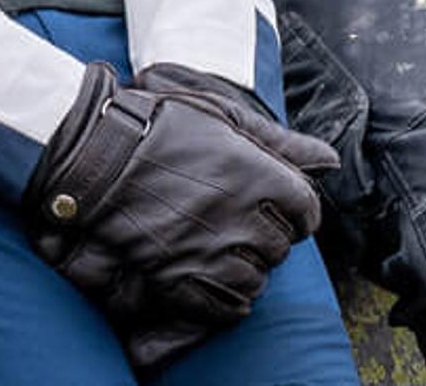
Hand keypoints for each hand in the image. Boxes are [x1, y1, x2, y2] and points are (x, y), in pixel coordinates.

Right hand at [25, 62, 330, 368]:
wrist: (96, 154)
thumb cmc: (158, 127)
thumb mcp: (222, 118)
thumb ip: (280, 143)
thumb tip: (329, 159)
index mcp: (253, 172)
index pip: (304, 207)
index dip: (297, 209)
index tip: (284, 208)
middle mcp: (237, 214)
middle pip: (281, 245)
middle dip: (270, 236)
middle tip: (246, 223)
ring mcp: (207, 249)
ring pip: (256, 278)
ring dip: (249, 267)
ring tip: (229, 250)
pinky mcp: (177, 275)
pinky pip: (224, 307)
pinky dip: (228, 300)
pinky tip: (217, 281)